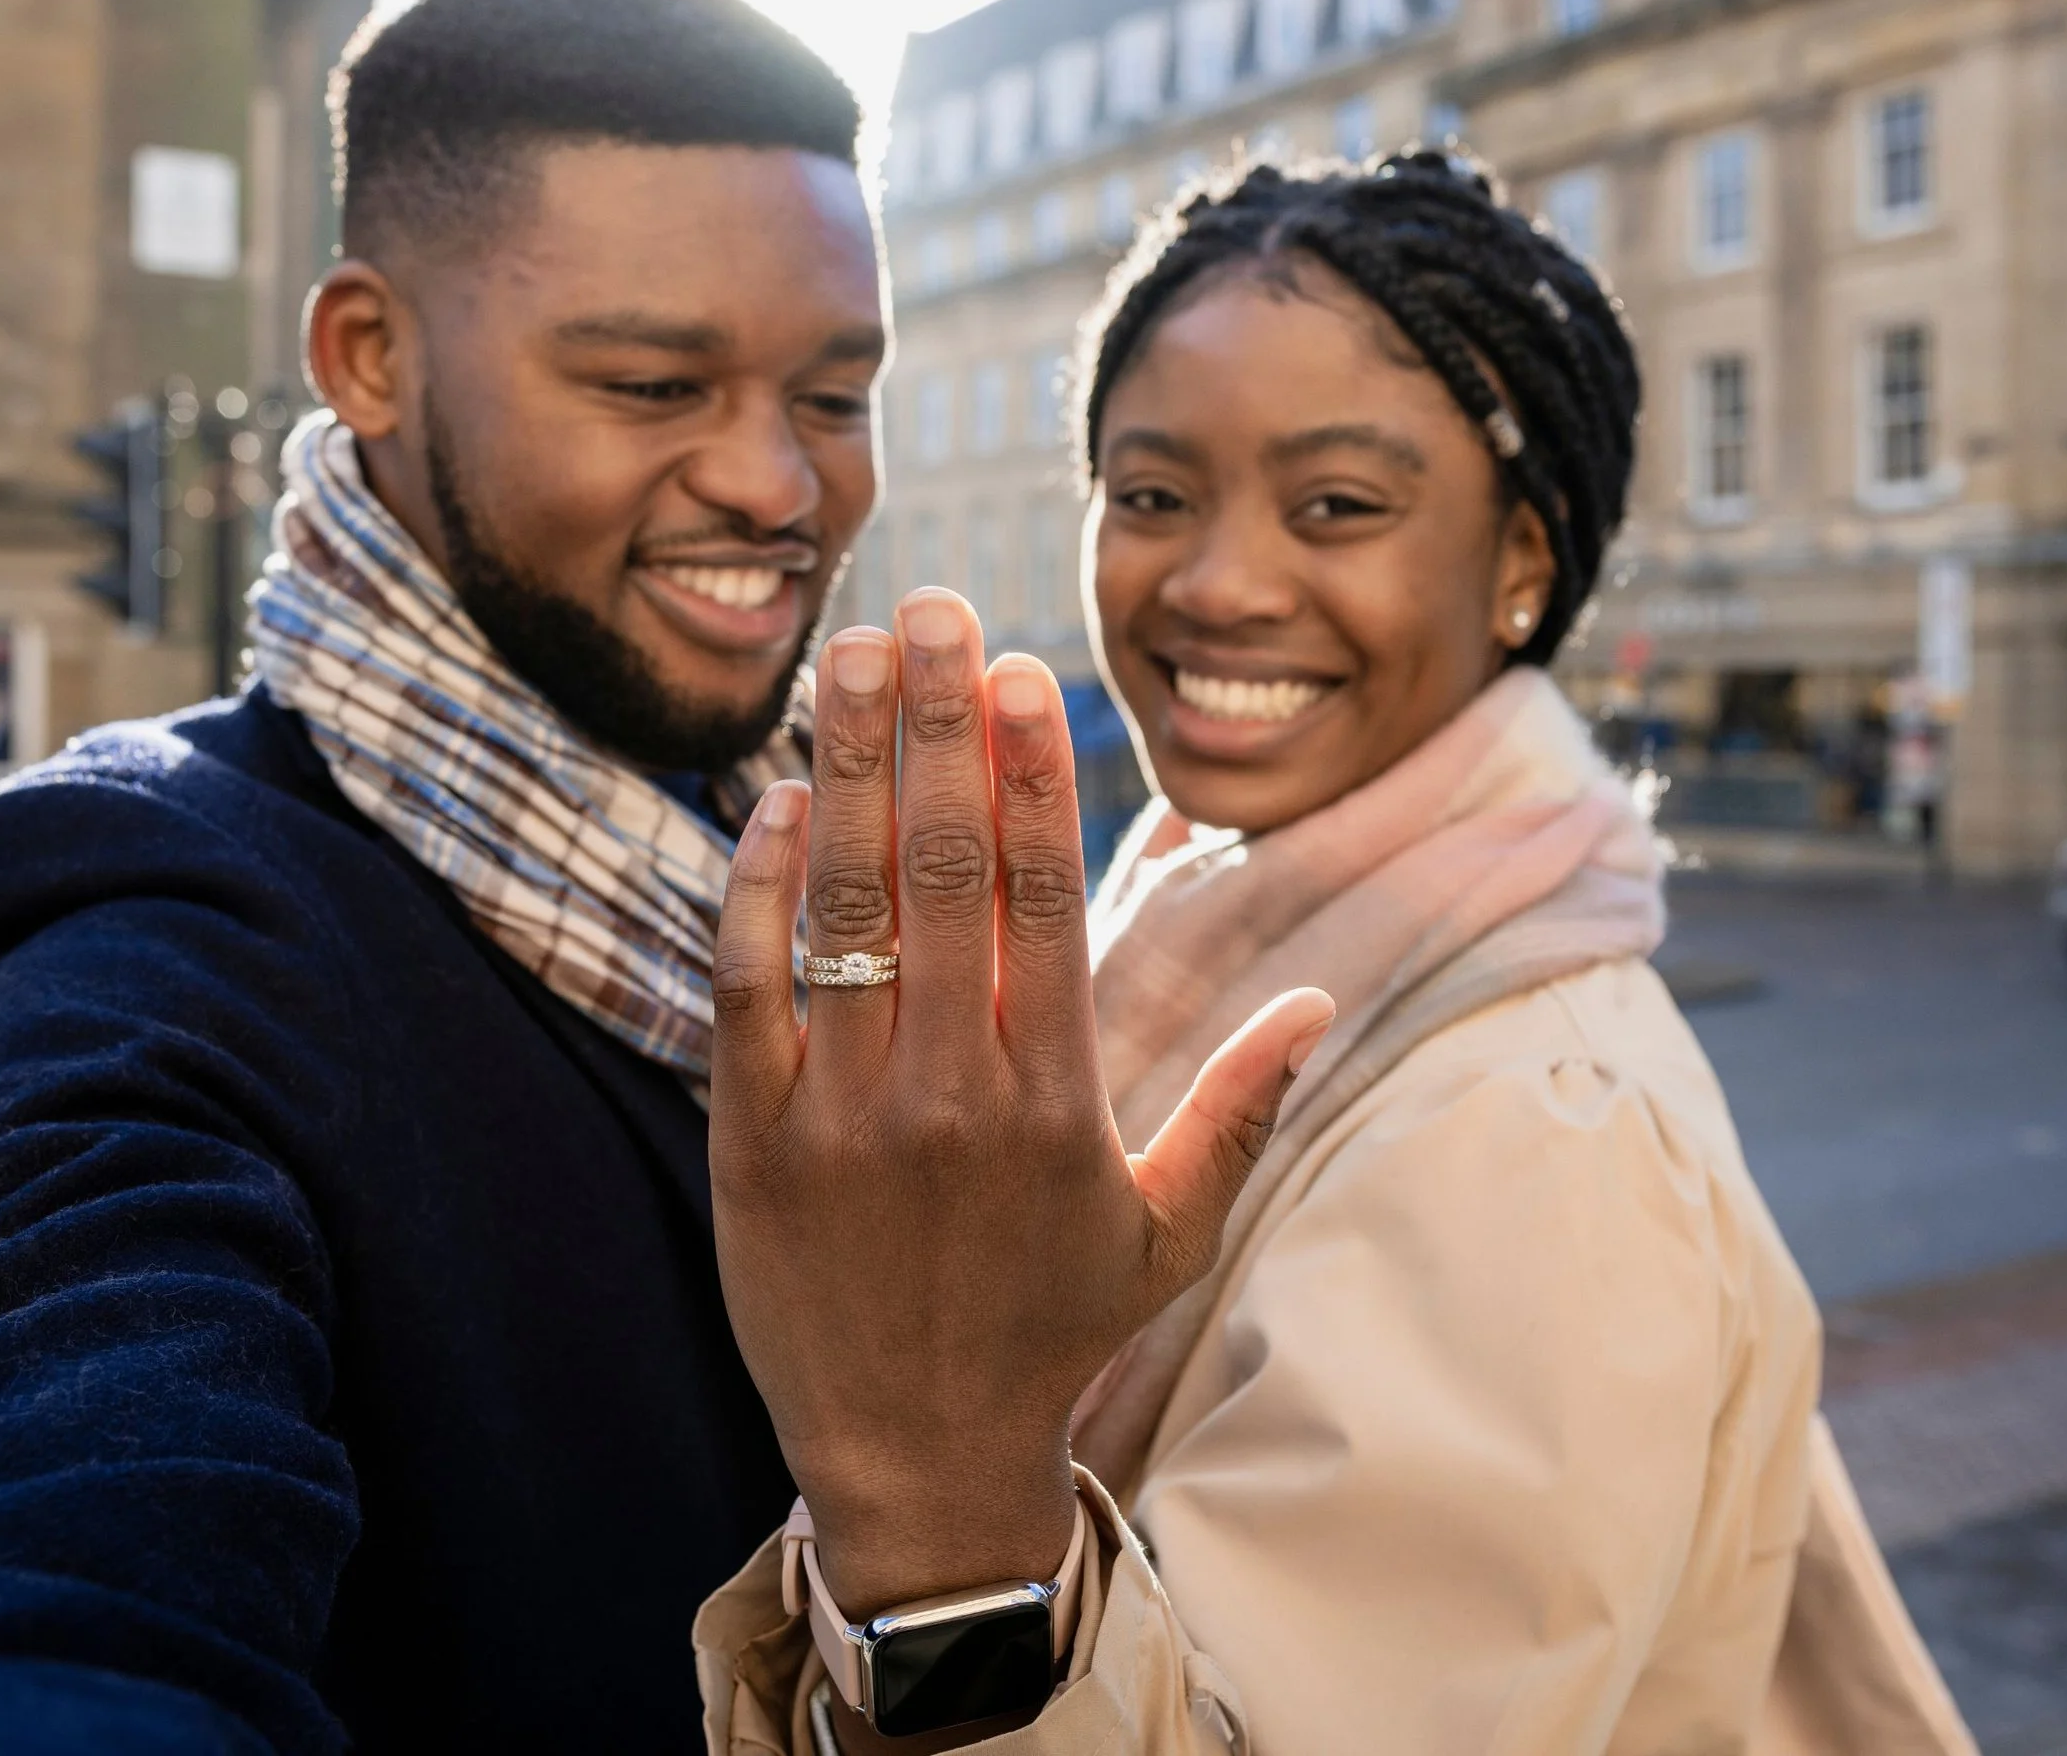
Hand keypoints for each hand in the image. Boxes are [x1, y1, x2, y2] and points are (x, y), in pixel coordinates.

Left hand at [710, 589, 1333, 1621]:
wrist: (913, 1458)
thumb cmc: (1052, 1330)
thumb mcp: (1169, 1229)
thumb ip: (1241, 1104)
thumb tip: (1319, 997)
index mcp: (1054, 1100)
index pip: (1041, 899)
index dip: (1026, 772)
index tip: (1018, 670)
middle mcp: (946, 1091)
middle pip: (935, 869)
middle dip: (930, 723)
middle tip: (927, 609)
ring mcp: (838, 1111)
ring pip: (841, 905)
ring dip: (839, 768)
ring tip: (846, 656)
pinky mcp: (751, 1138)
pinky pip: (747, 987)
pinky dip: (758, 888)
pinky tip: (770, 800)